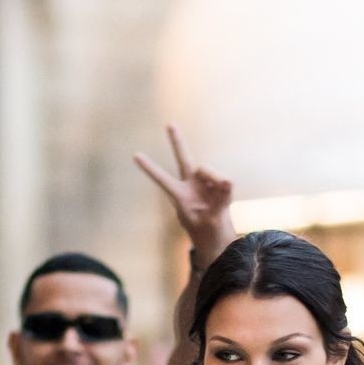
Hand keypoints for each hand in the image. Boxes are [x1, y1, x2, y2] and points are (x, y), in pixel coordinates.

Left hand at [134, 125, 234, 261]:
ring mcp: (205, 184)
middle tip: (170, 124)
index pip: (163, 179)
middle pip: (184, 159)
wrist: (218, 241)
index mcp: (180, 196)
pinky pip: (224, 181)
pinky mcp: (219, 186)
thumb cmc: (206, 233)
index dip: (150, 168)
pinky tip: (226, 196)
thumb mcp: (210, 221)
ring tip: (220, 195)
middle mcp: (191, 186)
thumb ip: (219, 200)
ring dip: (215, 180)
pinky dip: (226, 188)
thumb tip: (228, 181)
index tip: (135, 155)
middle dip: (177, 142)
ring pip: (208, 171)